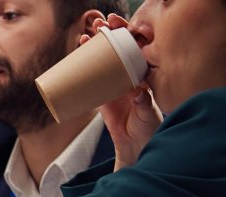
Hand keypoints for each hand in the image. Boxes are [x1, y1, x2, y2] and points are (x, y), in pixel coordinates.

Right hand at [81, 15, 161, 169]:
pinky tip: (76, 58)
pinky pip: (91, 78)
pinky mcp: (101, 95)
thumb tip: (138, 92)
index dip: (129, 33)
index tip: (119, 25)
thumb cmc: (147, 127)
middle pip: (118, 48)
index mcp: (143, 74)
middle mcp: (128, 75)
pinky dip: (83, 68)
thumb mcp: (148, 114)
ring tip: (83, 38)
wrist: (133, 143)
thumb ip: (145, 104)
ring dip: (93, 47)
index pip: (136, 47)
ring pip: (103, 60)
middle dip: (109, 34)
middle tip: (99, 25)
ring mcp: (113, 84)